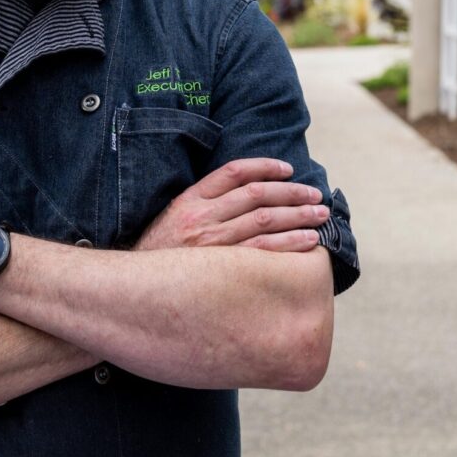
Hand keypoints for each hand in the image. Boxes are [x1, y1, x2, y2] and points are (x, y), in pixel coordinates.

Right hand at [136, 158, 329, 252]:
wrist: (136, 289)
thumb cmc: (161, 255)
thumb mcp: (174, 218)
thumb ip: (204, 204)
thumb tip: (246, 192)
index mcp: (190, 200)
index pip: (234, 172)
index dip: (264, 167)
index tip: (288, 170)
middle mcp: (202, 217)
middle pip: (256, 195)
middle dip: (291, 193)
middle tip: (316, 195)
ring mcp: (212, 243)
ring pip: (264, 221)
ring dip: (298, 216)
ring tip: (320, 216)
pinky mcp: (221, 268)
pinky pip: (263, 251)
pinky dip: (289, 244)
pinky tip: (308, 242)